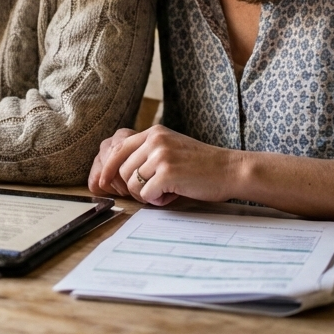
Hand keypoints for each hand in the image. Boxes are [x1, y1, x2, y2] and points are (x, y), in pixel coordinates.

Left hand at [92, 125, 240, 205]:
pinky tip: (173, 194)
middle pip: (122, 171)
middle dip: (135, 187)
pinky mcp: (168, 173)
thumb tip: (117, 171)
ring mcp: (161, 156)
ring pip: (132, 184)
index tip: (103, 183)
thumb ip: (148, 153)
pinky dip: (158, 200)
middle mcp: (155, 140)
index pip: (118, 149)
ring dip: (147, 194)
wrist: (230, 169)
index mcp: (154, 132)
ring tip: (167, 191)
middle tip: (155, 190)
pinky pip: (147, 194)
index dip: (107, 168)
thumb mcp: (171, 147)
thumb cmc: (201, 164)